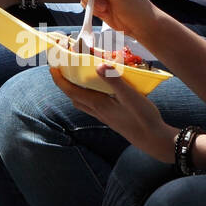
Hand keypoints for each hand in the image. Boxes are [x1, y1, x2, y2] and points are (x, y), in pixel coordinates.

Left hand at [50, 63, 175, 162]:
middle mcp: (97, 111)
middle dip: (65, 83)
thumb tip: (98, 66)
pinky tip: (99, 90)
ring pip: (82, 102)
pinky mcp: (111, 118)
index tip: (52, 67)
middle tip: (64, 68)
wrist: (153, 139)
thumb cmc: (143, 118)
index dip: (59, 79)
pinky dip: (88, 95)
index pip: (71, 91)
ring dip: (75, 90)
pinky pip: (92, 106)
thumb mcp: (131, 97)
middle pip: (73, 96)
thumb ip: (115, 81)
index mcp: (98, 104)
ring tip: (78, 76)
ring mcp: (104, 116)